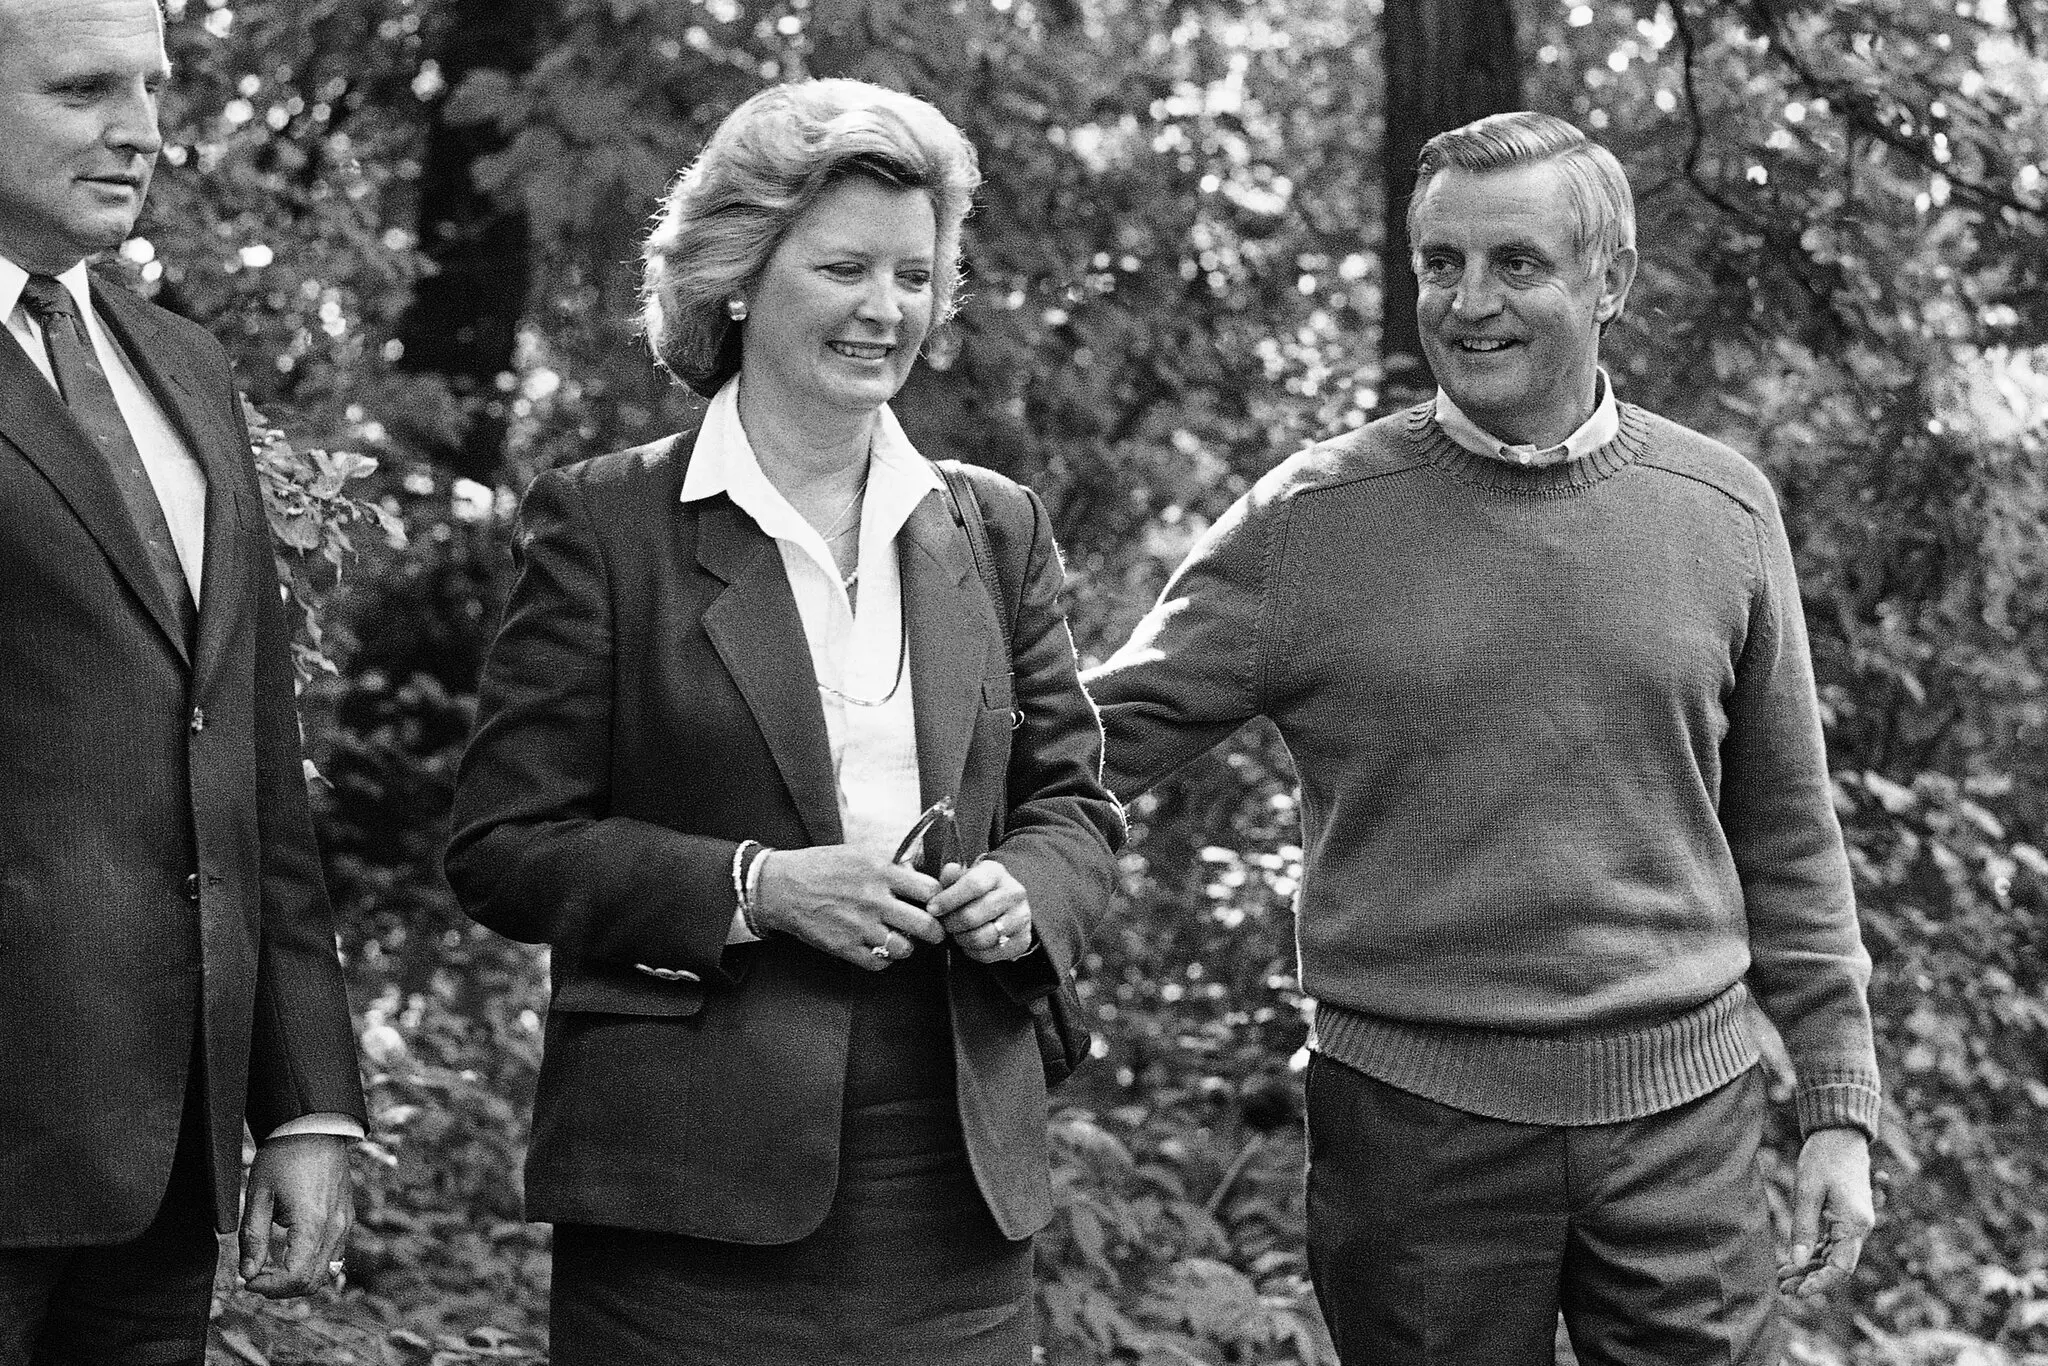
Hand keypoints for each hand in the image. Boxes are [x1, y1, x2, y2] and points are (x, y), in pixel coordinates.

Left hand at [239, 1133, 353, 1298]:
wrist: (316, 1126)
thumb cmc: (283, 1156)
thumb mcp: (258, 1195)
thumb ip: (252, 1238)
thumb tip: (247, 1274)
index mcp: (313, 1221)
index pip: (297, 1276)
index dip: (269, 1287)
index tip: (248, 1281)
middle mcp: (335, 1226)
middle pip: (314, 1281)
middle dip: (281, 1289)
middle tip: (254, 1278)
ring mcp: (345, 1222)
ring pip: (327, 1272)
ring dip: (297, 1280)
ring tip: (269, 1269)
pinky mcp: (346, 1218)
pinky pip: (334, 1255)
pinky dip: (312, 1266)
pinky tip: (289, 1255)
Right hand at [753, 844, 943, 969]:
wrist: (782, 887)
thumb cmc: (822, 866)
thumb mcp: (860, 852)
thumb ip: (892, 862)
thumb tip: (921, 866)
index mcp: (881, 871)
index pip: (930, 890)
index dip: (941, 899)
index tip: (939, 904)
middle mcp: (874, 900)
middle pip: (926, 925)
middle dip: (936, 931)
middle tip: (934, 931)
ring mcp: (859, 926)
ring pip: (905, 949)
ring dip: (908, 946)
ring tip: (902, 938)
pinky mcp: (844, 947)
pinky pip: (879, 963)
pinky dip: (884, 959)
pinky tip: (879, 948)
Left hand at [927, 858, 1034, 963]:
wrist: (1005, 905)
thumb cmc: (976, 891)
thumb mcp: (963, 877)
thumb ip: (952, 876)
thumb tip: (949, 871)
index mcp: (997, 873)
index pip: (973, 885)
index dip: (948, 899)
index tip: (932, 909)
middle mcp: (1014, 893)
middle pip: (974, 916)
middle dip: (951, 923)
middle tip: (943, 924)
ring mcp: (1022, 918)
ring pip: (982, 938)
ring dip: (961, 939)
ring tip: (956, 933)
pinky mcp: (1023, 940)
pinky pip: (990, 954)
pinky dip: (973, 952)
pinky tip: (968, 943)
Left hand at [1777, 1126, 1875, 1298]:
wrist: (1840, 1134)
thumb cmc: (1824, 1158)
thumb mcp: (1808, 1192)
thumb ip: (1803, 1228)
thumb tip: (1797, 1262)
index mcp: (1855, 1225)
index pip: (1841, 1268)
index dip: (1820, 1283)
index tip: (1797, 1292)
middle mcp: (1859, 1229)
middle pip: (1836, 1266)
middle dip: (1809, 1279)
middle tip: (1781, 1289)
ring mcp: (1853, 1224)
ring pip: (1831, 1256)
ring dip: (1808, 1268)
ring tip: (1781, 1279)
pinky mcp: (1844, 1218)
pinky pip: (1830, 1244)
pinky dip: (1811, 1253)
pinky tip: (1791, 1262)